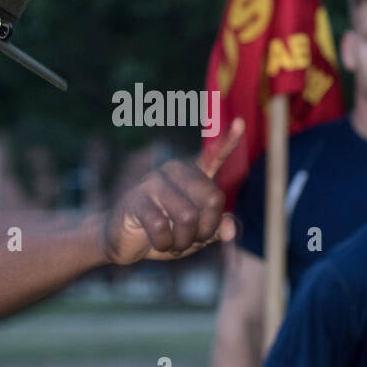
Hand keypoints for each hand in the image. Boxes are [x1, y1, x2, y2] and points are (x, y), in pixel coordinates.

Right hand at [101, 119, 244, 264]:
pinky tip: (157, 242)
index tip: (240, 123)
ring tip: (173, 243)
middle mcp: (174, 172)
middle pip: (212, 198)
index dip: (227, 142)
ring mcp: (154, 183)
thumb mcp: (196, 237)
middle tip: (194, 240)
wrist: (126, 243)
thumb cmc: (166, 235)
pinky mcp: (136, 199)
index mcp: (193, 175)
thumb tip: (232, 228)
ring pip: (188, 217)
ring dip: (184, 241)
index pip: (213, 156)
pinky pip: (162, 226)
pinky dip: (164, 244)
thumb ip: (216, 230)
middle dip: (207, 229)